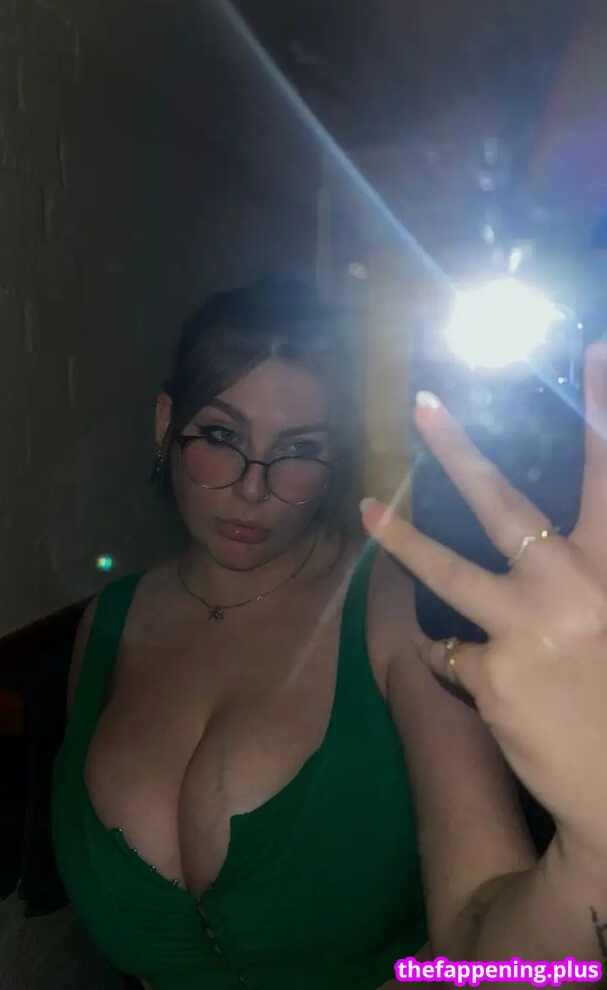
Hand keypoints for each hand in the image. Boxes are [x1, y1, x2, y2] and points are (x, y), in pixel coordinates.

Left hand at [361, 343, 606, 860]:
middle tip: (422, 406)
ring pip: (447, 571)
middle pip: (505, 505)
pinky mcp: (489, 676)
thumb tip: (550, 541)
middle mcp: (571, 590)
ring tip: (367, 507)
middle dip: (459, 451)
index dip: (604, 411)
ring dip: (402, 538)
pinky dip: (461, 659)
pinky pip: (454, 652)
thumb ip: (590, 575)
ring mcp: (524, 632)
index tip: (594, 351)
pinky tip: (494, 682)